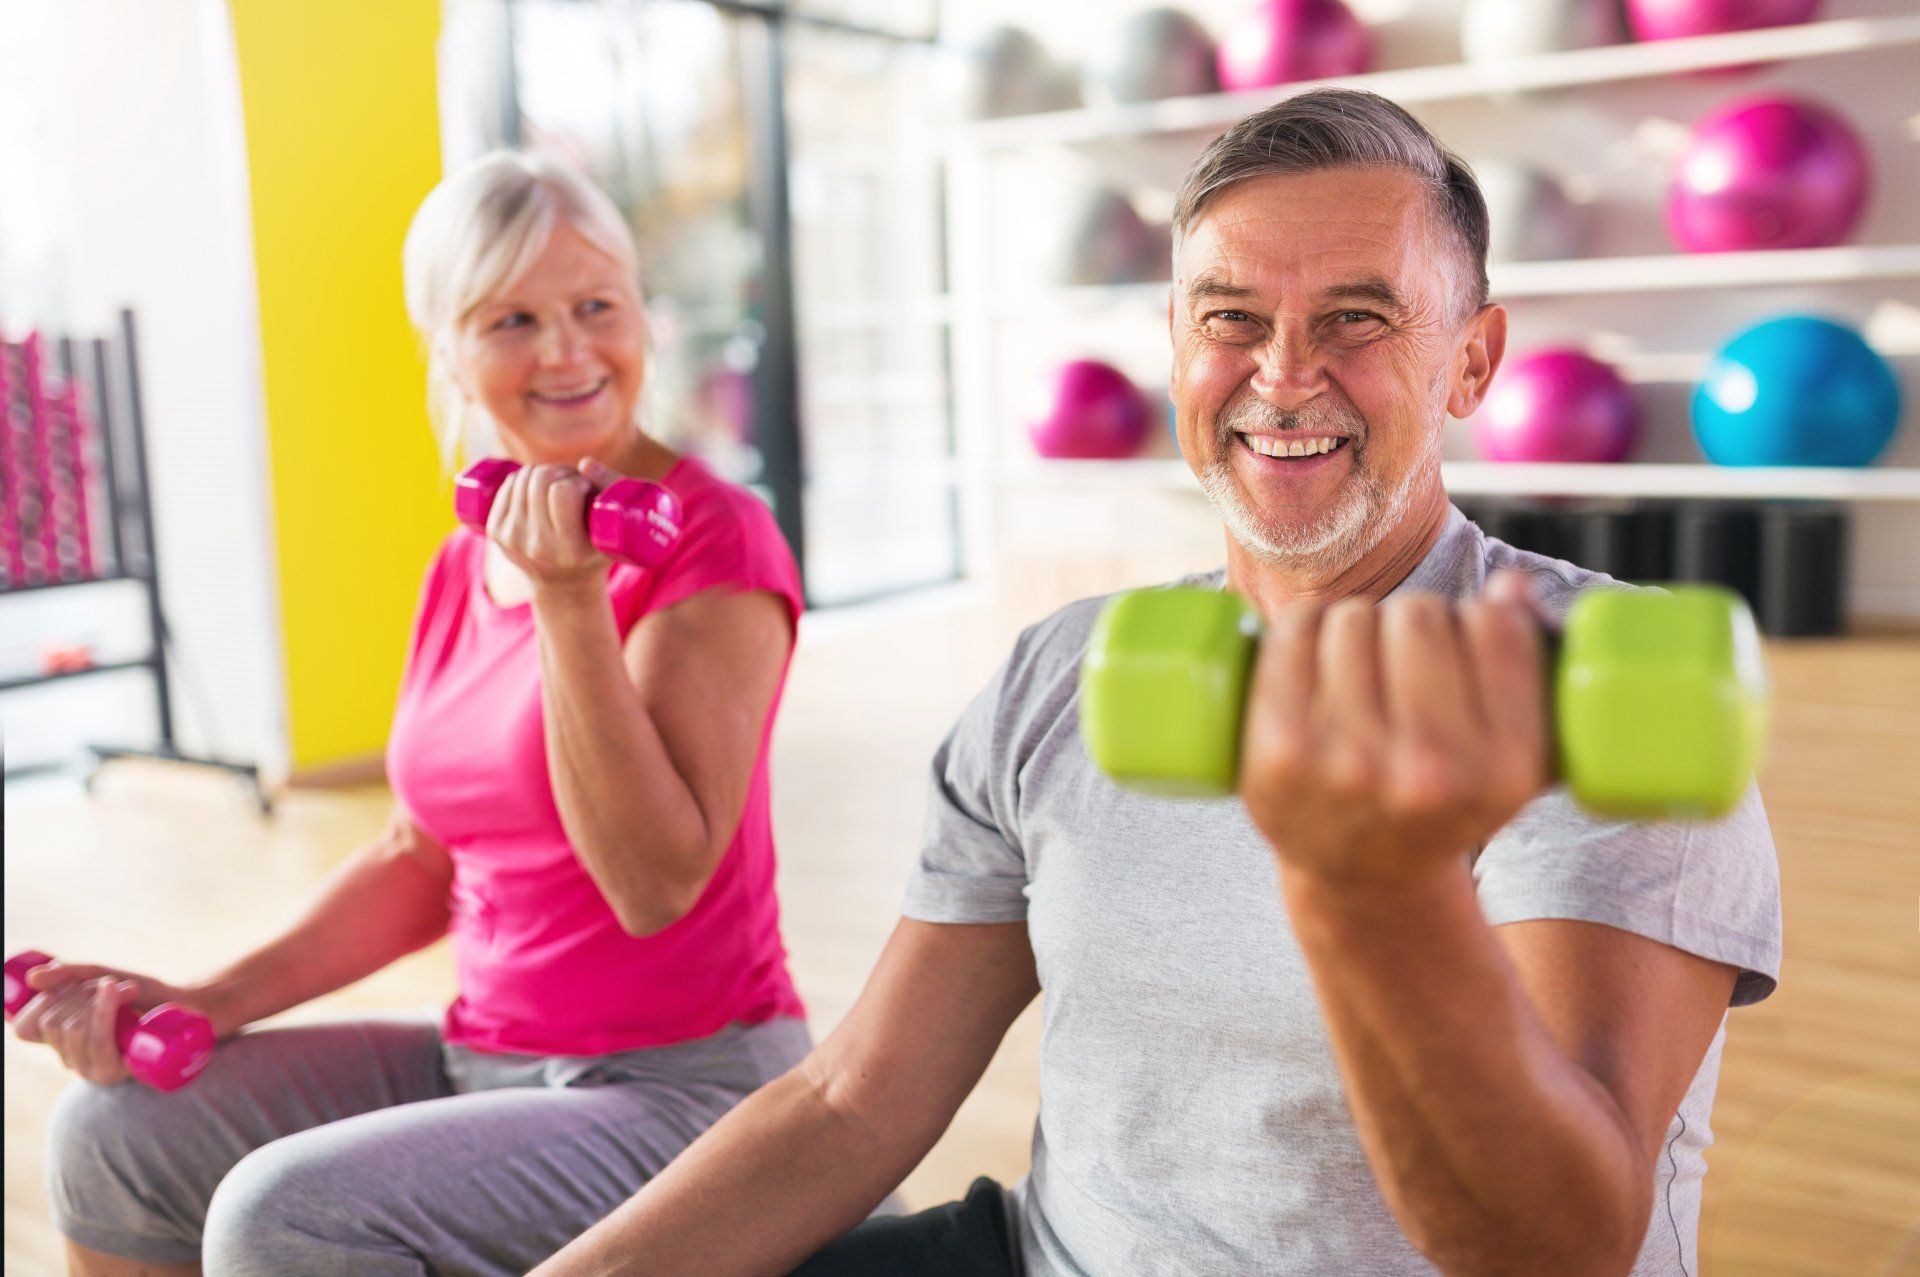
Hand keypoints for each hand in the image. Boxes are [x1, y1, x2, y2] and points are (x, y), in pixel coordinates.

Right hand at [10, 959, 204, 1084]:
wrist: (194, 1006)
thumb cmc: (148, 995)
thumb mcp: (105, 977)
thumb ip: (70, 975)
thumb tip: (32, 979)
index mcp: (64, 1043)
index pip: (28, 1027)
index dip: (45, 999)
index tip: (77, 982)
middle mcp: (75, 1061)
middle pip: (54, 1022)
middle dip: (83, 990)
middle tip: (115, 985)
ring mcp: (96, 1071)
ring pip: (73, 1028)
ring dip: (99, 995)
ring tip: (128, 989)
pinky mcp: (119, 1071)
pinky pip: (97, 1040)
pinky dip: (107, 1008)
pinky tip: (125, 992)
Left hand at [486, 459, 617, 590]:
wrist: (564, 588)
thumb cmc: (597, 552)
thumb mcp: (614, 530)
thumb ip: (611, 491)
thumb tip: (584, 463)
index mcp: (569, 550)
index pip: (562, 492)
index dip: (577, 481)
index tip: (586, 490)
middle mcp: (536, 546)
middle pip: (540, 479)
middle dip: (561, 471)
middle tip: (572, 482)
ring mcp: (511, 539)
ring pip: (523, 477)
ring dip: (544, 472)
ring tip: (558, 485)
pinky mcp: (496, 531)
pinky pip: (509, 485)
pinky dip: (525, 478)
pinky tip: (539, 489)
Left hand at [1239, 570, 1551, 890]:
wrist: (1364, 877)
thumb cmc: (1446, 797)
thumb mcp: (1514, 758)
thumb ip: (1531, 670)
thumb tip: (1511, 587)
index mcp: (1504, 771)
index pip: (1496, 628)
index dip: (1481, 617)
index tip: (1469, 641)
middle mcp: (1428, 772)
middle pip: (1420, 616)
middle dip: (1415, 622)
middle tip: (1407, 658)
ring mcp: (1348, 764)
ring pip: (1355, 618)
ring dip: (1360, 624)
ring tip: (1364, 664)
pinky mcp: (1279, 752)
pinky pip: (1295, 631)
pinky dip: (1306, 622)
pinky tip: (1316, 645)